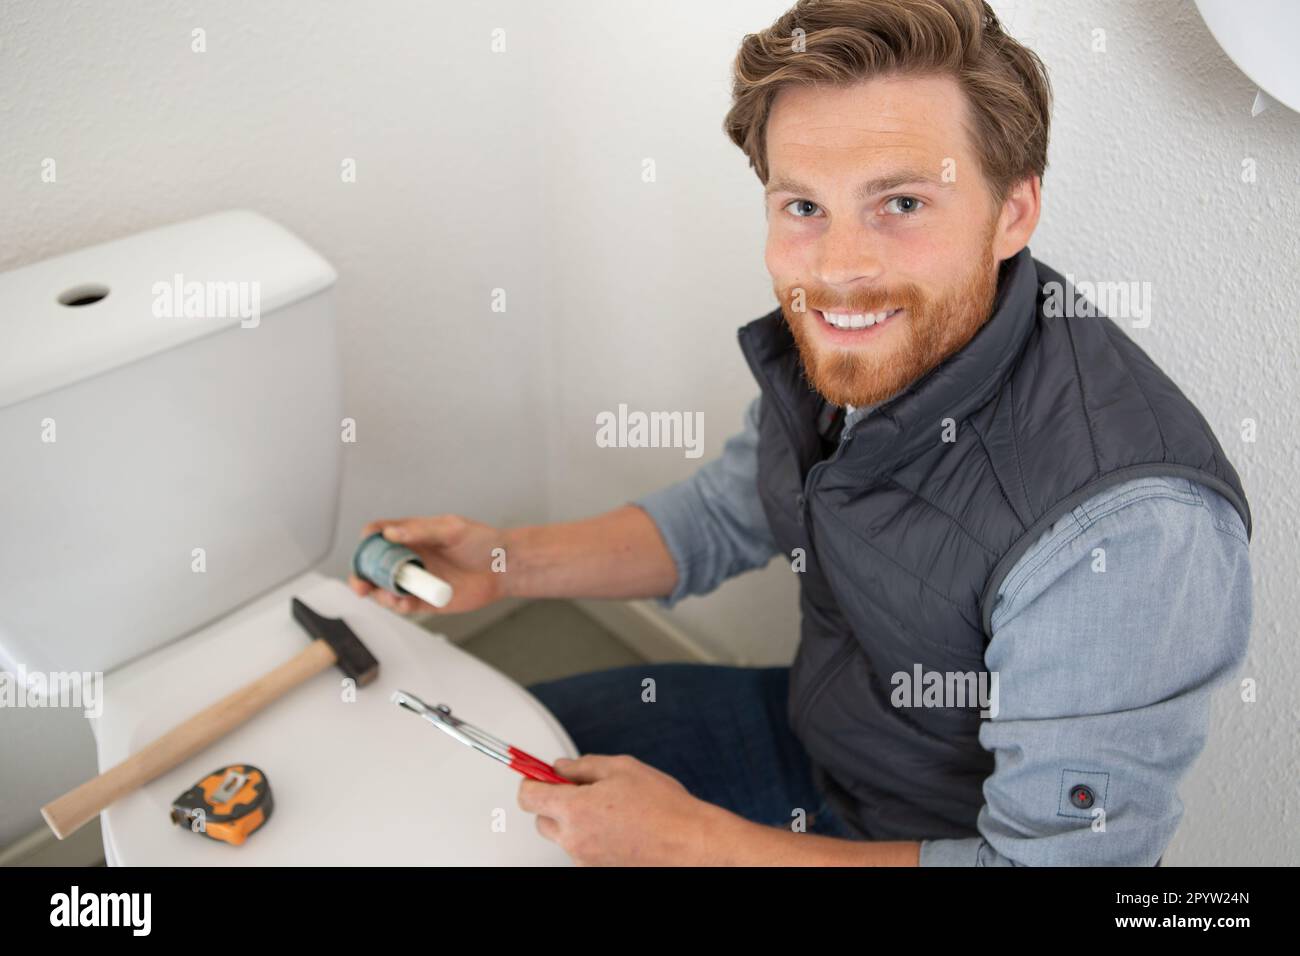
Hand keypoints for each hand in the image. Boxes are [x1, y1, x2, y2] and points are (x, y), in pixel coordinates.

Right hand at [347, 515, 509, 614]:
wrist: (504, 567)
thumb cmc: (483, 542)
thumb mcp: (452, 529)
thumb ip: (421, 530)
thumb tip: (390, 533)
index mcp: (414, 536)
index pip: (381, 535)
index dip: (369, 540)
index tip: (365, 545)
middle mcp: (412, 558)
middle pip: (376, 567)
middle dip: (363, 575)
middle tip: (361, 583)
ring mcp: (419, 580)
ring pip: (387, 589)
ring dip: (380, 594)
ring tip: (387, 596)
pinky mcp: (428, 600)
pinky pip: (407, 605)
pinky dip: (400, 606)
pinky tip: (404, 604)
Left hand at [517, 754, 722, 865]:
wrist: (690, 843)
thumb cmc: (663, 807)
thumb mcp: (621, 768)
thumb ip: (583, 766)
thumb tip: (561, 767)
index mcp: (574, 809)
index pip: (528, 796)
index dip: (531, 781)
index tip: (537, 774)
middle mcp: (574, 839)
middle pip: (541, 819)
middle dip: (554, 802)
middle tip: (580, 790)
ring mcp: (585, 860)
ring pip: (564, 836)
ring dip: (575, 822)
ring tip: (610, 810)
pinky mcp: (597, 872)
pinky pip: (583, 851)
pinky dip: (591, 838)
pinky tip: (618, 828)